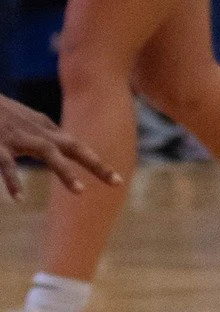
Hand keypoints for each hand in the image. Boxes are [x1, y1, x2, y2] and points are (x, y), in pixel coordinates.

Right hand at [0, 98, 120, 198]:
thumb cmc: (2, 113)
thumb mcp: (27, 123)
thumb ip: (43, 134)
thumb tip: (59, 146)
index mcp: (45, 129)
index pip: (77, 146)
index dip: (97, 162)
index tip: (116, 181)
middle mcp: (37, 131)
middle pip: (73, 146)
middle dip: (96, 164)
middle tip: (116, 182)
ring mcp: (19, 137)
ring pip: (48, 152)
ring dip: (64, 171)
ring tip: (80, 191)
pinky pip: (8, 164)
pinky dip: (13, 180)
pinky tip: (19, 198)